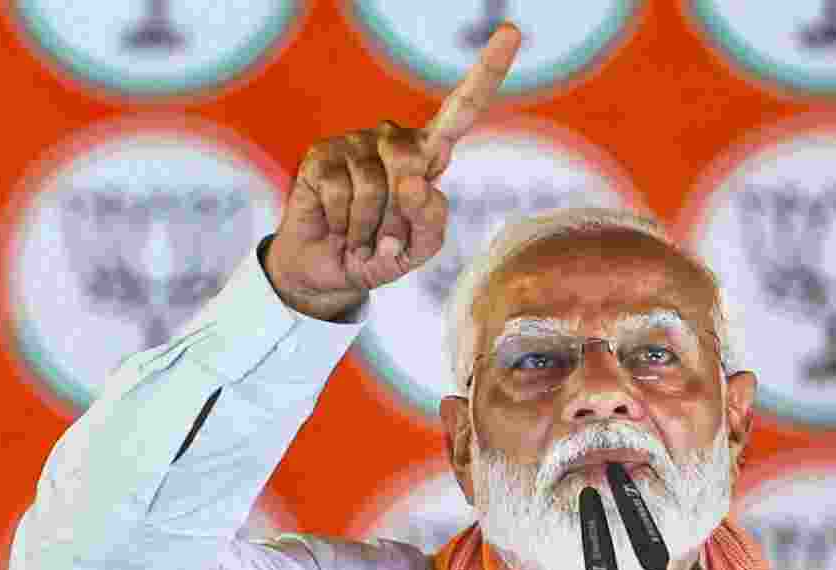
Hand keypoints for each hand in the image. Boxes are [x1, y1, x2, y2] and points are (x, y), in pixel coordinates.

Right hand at [264, 23, 522, 320]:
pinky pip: (342, 191)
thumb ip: (431, 221)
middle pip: (411, 164)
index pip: (463, 108)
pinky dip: (345, 224)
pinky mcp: (322, 153)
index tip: (513, 32)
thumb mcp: (420, 248)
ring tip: (363, 237)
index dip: (487, 71)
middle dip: (400, 216)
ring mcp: (356, 142)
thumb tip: (411, 181)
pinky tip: (338, 227)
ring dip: (371, 227)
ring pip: (376, 185)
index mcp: (429, 153)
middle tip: (387, 240)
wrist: (331, 270)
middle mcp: (394, 139)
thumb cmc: (384, 254)